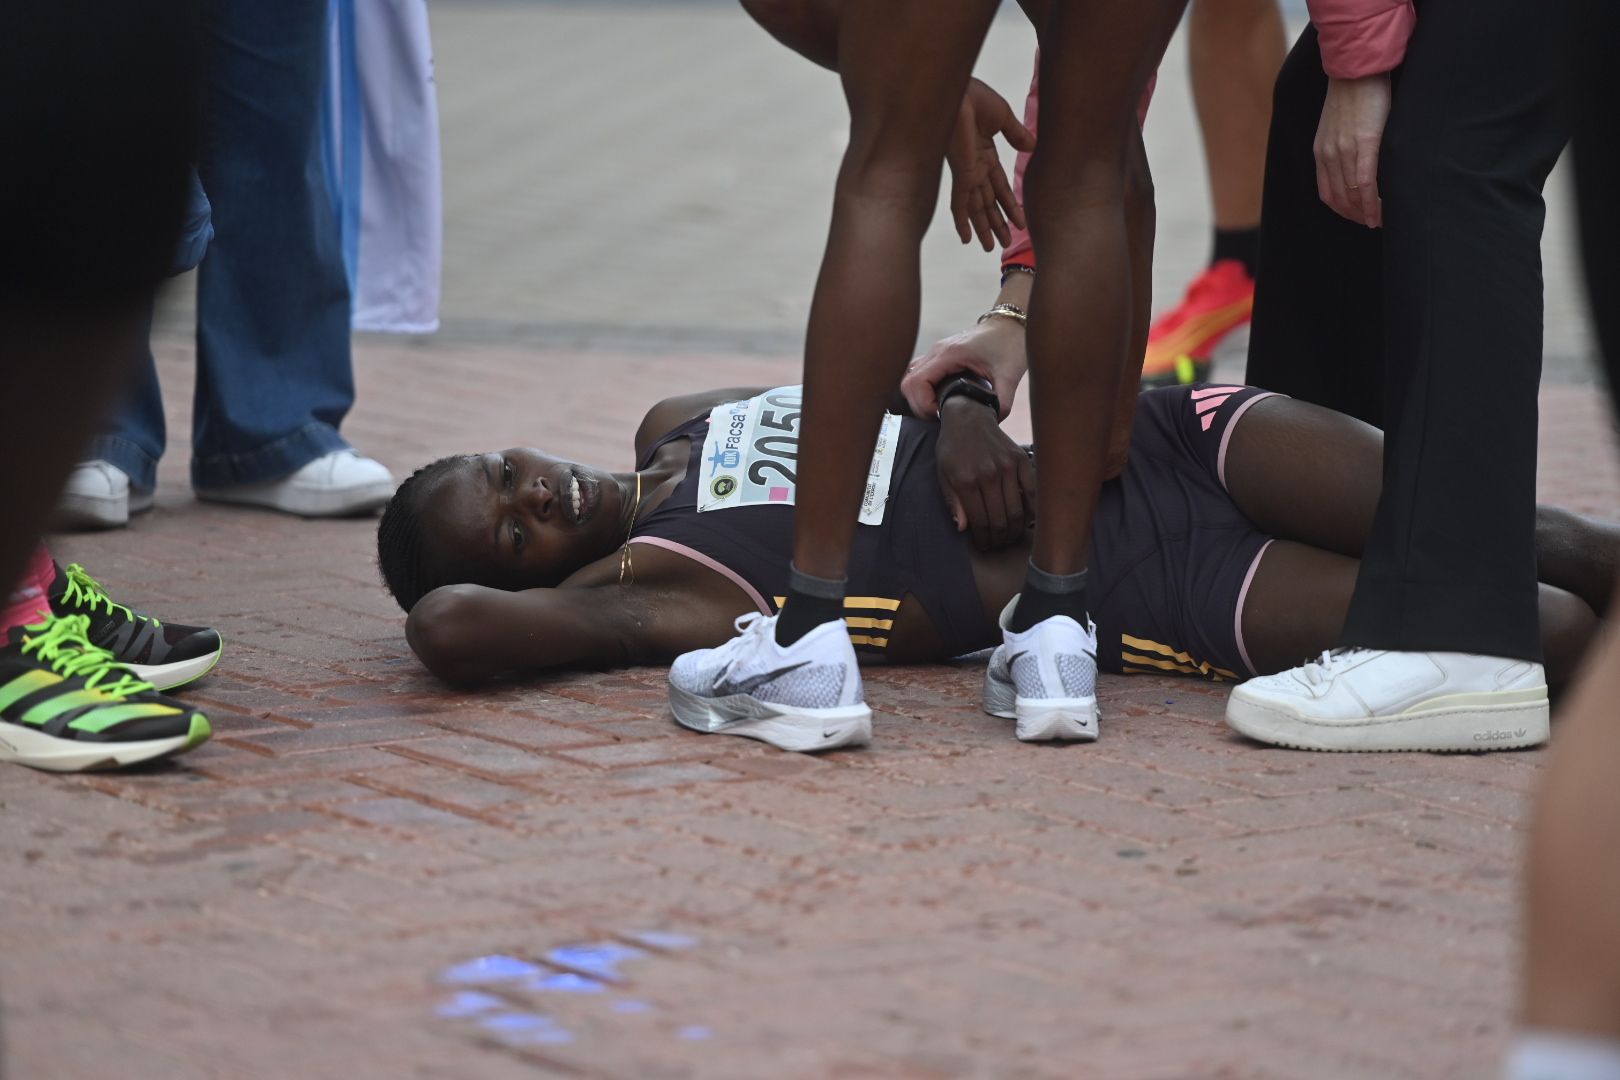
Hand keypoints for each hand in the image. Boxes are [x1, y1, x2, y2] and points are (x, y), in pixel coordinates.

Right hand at [902, 316, 1026, 417]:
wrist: (1011, 324)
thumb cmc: (1010, 343)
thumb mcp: (1009, 375)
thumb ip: (1001, 401)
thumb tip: (991, 422)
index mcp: (949, 354)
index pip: (916, 383)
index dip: (924, 405)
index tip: (941, 415)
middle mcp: (937, 351)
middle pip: (908, 383)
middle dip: (919, 406)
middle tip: (939, 417)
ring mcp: (936, 352)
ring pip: (910, 379)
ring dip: (919, 399)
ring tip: (939, 410)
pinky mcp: (940, 356)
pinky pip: (919, 375)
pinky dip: (923, 391)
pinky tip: (940, 400)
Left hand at [936, 395, 1036, 550]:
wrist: (969, 418)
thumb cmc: (953, 449)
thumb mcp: (943, 475)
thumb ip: (953, 502)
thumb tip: (963, 528)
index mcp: (966, 481)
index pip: (980, 522)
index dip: (984, 539)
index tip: (985, 544)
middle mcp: (988, 475)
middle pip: (1000, 520)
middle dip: (999, 538)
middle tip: (998, 543)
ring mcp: (1007, 467)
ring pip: (1017, 511)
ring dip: (1015, 529)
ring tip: (1010, 535)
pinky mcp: (1021, 460)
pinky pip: (1032, 492)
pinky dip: (1032, 509)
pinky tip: (1027, 518)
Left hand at [947, 78, 1035, 250]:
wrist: (958, 91)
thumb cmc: (976, 97)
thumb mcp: (1003, 117)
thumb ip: (1016, 135)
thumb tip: (1031, 148)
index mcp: (985, 154)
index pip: (1000, 186)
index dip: (1010, 205)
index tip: (1019, 222)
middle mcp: (975, 167)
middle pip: (988, 202)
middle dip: (997, 223)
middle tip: (1005, 243)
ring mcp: (967, 172)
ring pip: (976, 207)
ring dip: (985, 228)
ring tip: (992, 248)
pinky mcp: (960, 174)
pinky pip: (959, 203)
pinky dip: (962, 221)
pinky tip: (966, 239)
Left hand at [1314, 74, 1391, 227]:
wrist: (1358, 70)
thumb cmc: (1353, 95)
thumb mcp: (1337, 125)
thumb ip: (1341, 146)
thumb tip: (1355, 164)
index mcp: (1322, 152)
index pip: (1328, 193)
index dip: (1343, 210)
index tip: (1357, 217)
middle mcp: (1330, 156)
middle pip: (1340, 199)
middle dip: (1355, 216)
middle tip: (1372, 223)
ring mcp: (1346, 151)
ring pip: (1352, 195)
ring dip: (1365, 213)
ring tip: (1379, 220)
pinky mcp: (1365, 143)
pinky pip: (1366, 182)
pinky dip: (1372, 202)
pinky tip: (1381, 212)